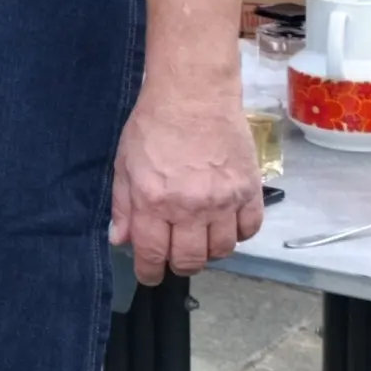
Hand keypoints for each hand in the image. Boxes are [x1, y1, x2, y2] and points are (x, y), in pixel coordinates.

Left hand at [109, 86, 262, 283]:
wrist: (194, 95)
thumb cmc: (153, 126)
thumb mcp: (125, 164)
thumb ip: (123, 205)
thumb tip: (121, 240)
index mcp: (154, 202)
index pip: (153, 255)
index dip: (150, 272)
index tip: (150, 275)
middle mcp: (190, 207)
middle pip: (191, 260)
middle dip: (180, 264)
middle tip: (176, 255)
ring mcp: (223, 200)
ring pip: (222, 250)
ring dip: (210, 251)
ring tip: (201, 237)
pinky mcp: (249, 190)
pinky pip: (249, 229)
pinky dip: (239, 234)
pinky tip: (226, 223)